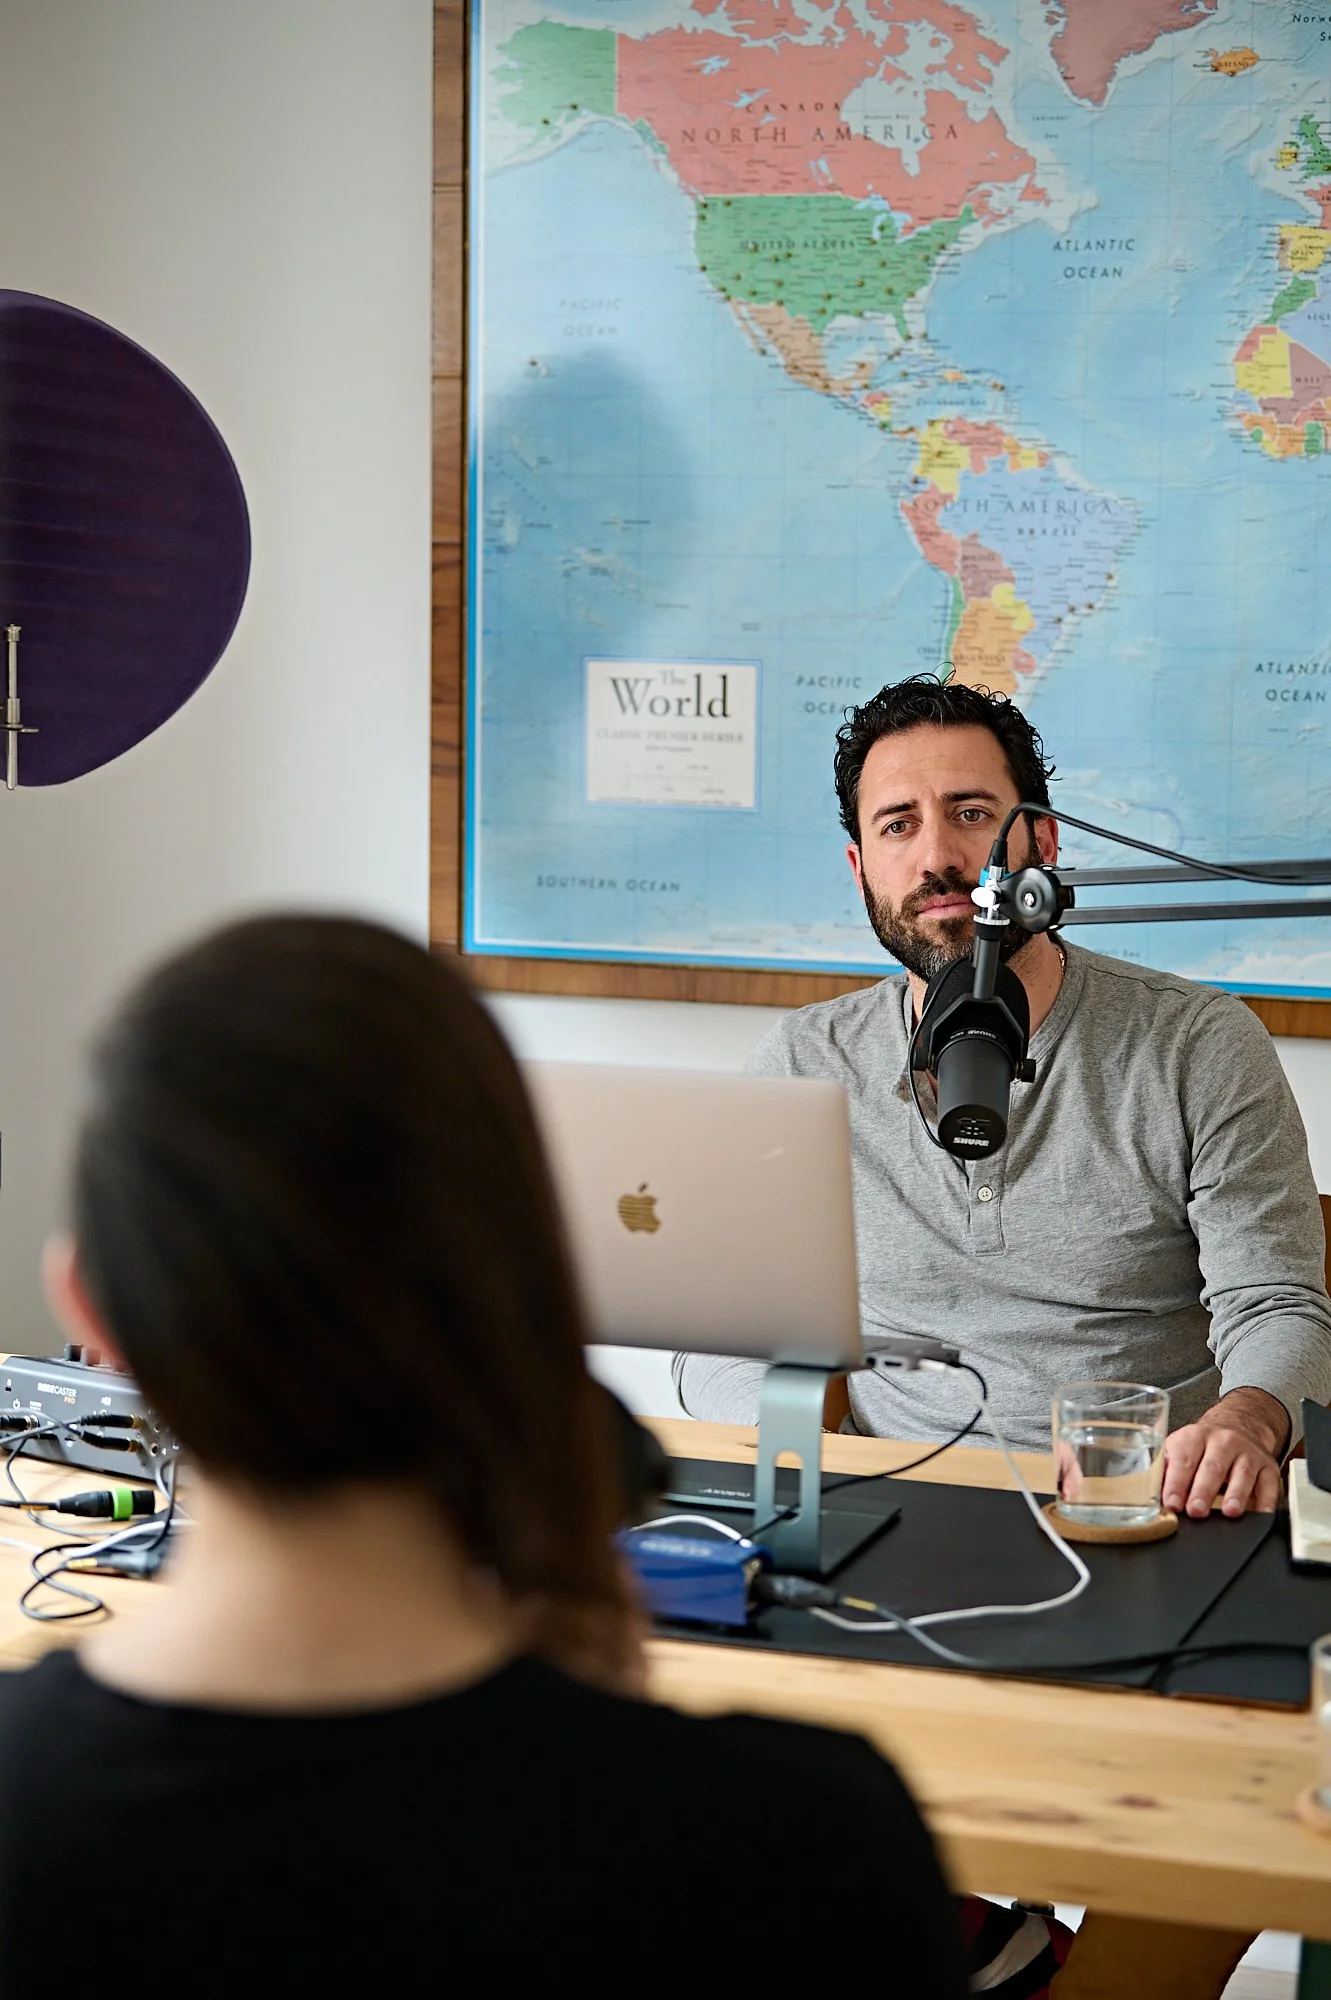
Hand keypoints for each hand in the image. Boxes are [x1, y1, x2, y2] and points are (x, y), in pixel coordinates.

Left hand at [1161, 1389, 1287, 1518]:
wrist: (1240, 1425)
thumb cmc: (1203, 1445)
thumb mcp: (1179, 1448)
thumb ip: (1165, 1469)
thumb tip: (1148, 1495)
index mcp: (1195, 1437)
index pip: (1183, 1459)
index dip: (1176, 1483)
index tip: (1171, 1503)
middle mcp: (1223, 1442)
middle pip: (1212, 1466)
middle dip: (1203, 1490)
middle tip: (1196, 1511)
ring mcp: (1248, 1454)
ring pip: (1243, 1473)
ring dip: (1236, 1494)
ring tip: (1229, 1511)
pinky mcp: (1267, 1468)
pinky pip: (1269, 1484)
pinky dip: (1267, 1500)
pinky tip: (1260, 1513)